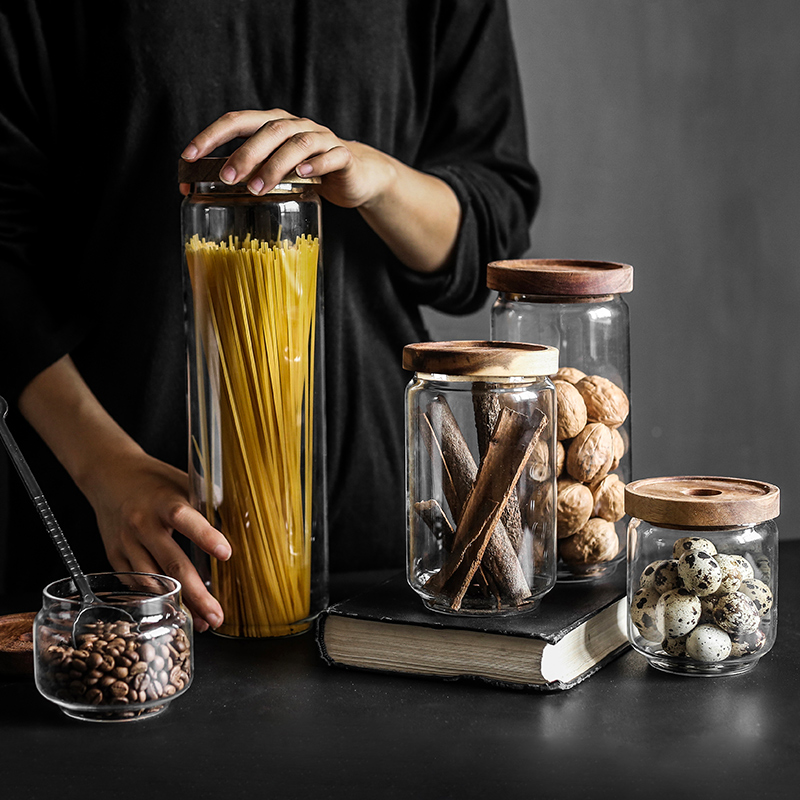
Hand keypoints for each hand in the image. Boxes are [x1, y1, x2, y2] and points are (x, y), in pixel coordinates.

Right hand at [85, 451, 230, 632]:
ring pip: (153, 582)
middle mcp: (142, 524)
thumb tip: (242, 520)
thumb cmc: (155, 480)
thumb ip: (208, 502)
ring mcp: (126, 543)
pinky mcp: (114, 557)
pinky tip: (176, 611)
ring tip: (203, 621)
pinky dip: (157, 600)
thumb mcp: (183, 481)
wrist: (110, 476)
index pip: (184, 518)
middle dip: (196, 593)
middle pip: (171, 563)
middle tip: (218, 614)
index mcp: (162, 502)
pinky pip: (137, 585)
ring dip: (178, 604)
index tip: (226, 554)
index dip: (205, 536)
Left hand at [181, 109, 460, 272]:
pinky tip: (304, 173)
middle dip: (244, 153)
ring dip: (275, 164)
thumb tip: (211, 192)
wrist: (358, 177)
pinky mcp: (343, 156)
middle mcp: (296, 126)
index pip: (238, 121)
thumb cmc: (311, 176)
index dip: (211, 135)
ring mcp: (321, 139)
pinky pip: (330, 156)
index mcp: (274, 125)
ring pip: (296, 143)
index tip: (189, 157)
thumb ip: (252, 174)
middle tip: (226, 179)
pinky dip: (316, 162)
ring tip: (258, 188)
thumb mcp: (278, 173)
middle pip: (268, 129)